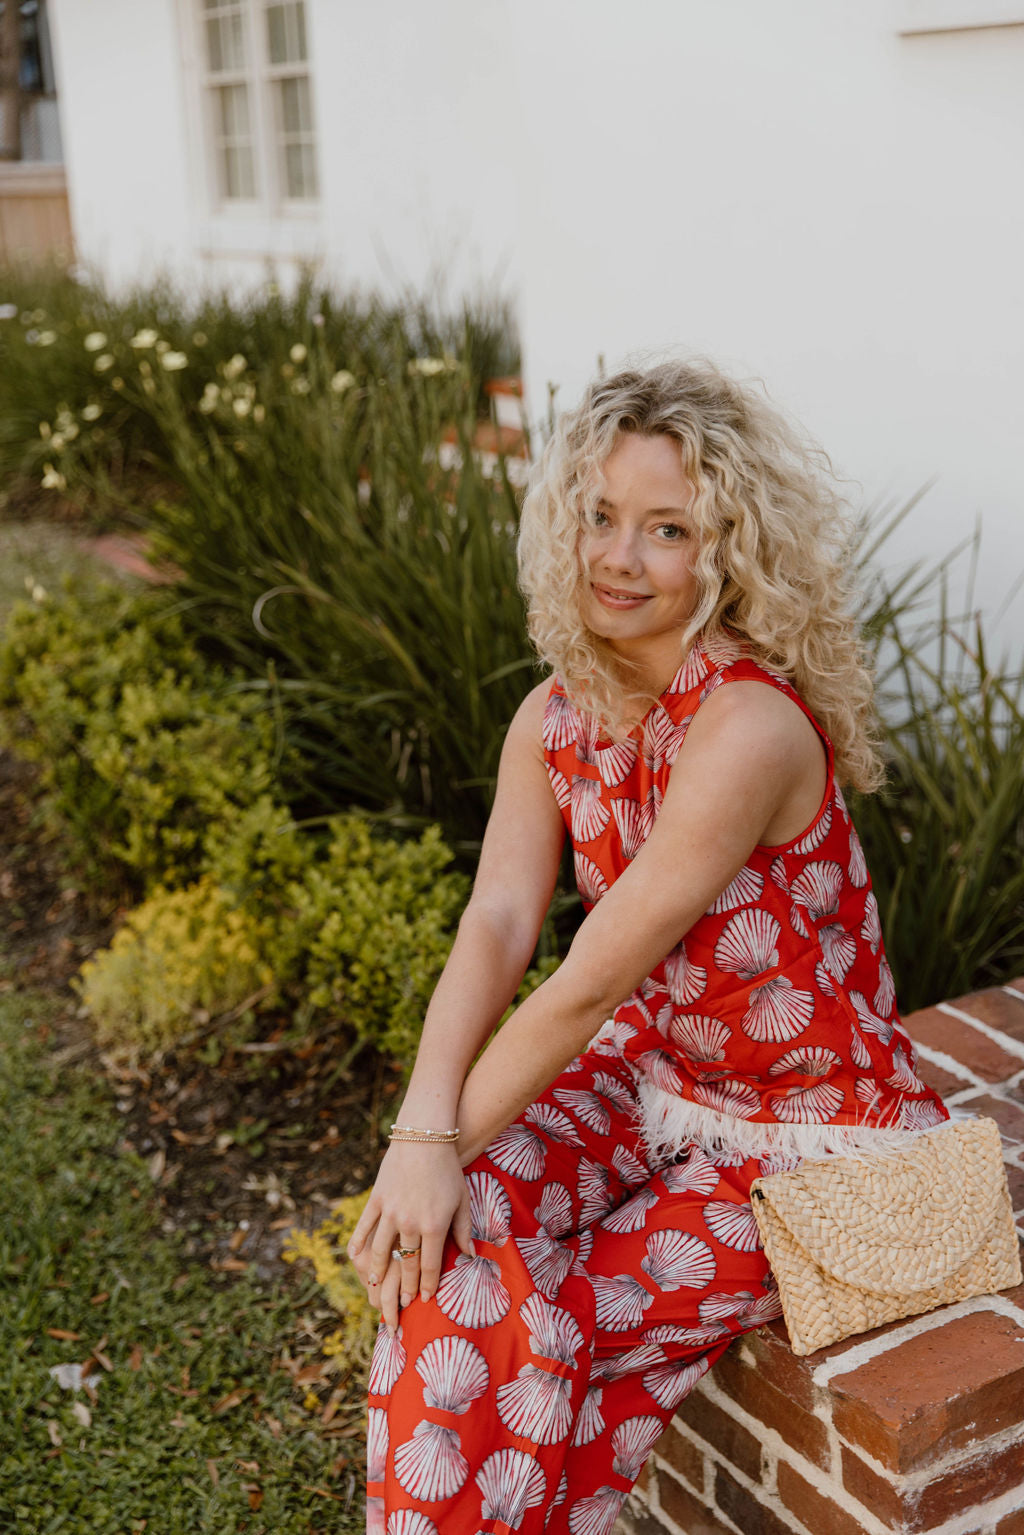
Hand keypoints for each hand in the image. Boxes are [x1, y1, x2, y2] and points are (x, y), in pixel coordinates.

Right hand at [347, 1141, 474, 1330]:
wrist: (425, 1137)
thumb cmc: (448, 1169)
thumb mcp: (462, 1200)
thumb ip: (463, 1230)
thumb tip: (469, 1256)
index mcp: (434, 1225)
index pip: (429, 1265)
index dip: (427, 1284)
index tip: (425, 1299)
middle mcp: (410, 1223)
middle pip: (405, 1264)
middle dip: (404, 1287)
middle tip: (402, 1304)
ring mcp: (390, 1211)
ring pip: (380, 1251)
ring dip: (378, 1273)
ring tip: (376, 1288)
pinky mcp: (377, 1199)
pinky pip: (364, 1227)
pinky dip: (358, 1246)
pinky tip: (356, 1259)